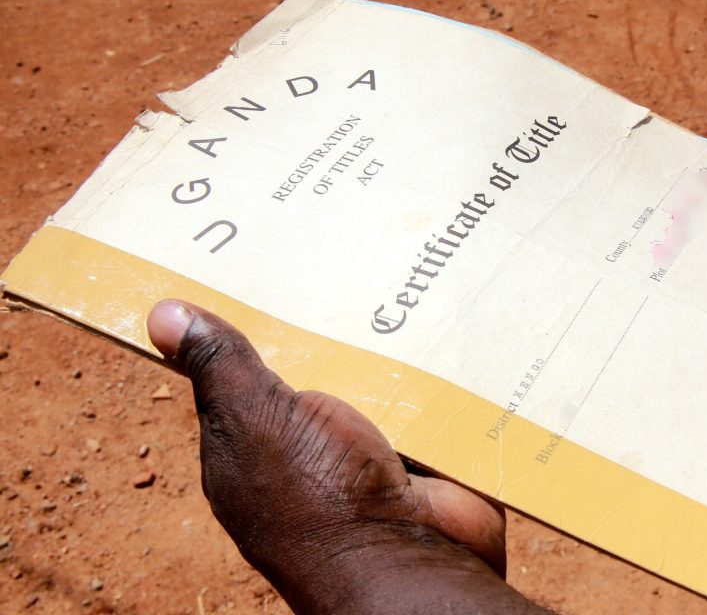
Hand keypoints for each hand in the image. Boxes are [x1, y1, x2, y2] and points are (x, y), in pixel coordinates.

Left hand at [147, 300, 550, 614]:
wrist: (412, 560)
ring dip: (386, 345)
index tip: (260, 265)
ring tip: (396, 271)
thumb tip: (160, 313)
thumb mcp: (257, 421)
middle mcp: (308, 449)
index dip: (246, 325)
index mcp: (253, 444)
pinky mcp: (419, 450)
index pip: (240, 374)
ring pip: (372, 379)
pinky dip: (431, 369)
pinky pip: (423, 396)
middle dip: (328, 324)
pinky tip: (439, 317)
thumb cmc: (320, 497)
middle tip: (340, 253)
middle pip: (314, 370)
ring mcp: (366, 452)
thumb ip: (220, 369)